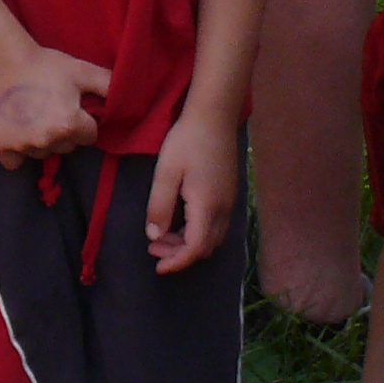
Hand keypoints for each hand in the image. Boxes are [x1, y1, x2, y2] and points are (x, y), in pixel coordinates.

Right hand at [0, 46, 108, 167]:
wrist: (4, 60)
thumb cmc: (45, 65)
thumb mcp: (82, 71)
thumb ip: (109, 86)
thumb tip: (130, 101)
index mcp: (70, 125)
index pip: (90, 136)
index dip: (84, 120)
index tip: (72, 106)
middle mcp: (48, 140)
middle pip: (67, 146)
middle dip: (65, 132)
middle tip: (53, 108)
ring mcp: (24, 145)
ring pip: (43, 153)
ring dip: (43, 141)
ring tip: (34, 116)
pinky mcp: (2, 146)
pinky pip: (15, 163)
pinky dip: (17, 153)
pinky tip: (19, 133)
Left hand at [147, 108, 240, 270]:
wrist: (214, 116)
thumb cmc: (187, 141)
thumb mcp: (166, 172)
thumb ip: (159, 206)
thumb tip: (154, 236)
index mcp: (208, 206)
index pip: (195, 249)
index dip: (177, 262)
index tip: (158, 267)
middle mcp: (224, 209)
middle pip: (205, 248)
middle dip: (180, 254)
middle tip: (154, 248)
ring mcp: (230, 201)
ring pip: (212, 238)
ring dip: (188, 244)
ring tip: (162, 236)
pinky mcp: (229, 193)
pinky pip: (216, 225)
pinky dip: (197, 232)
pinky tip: (180, 222)